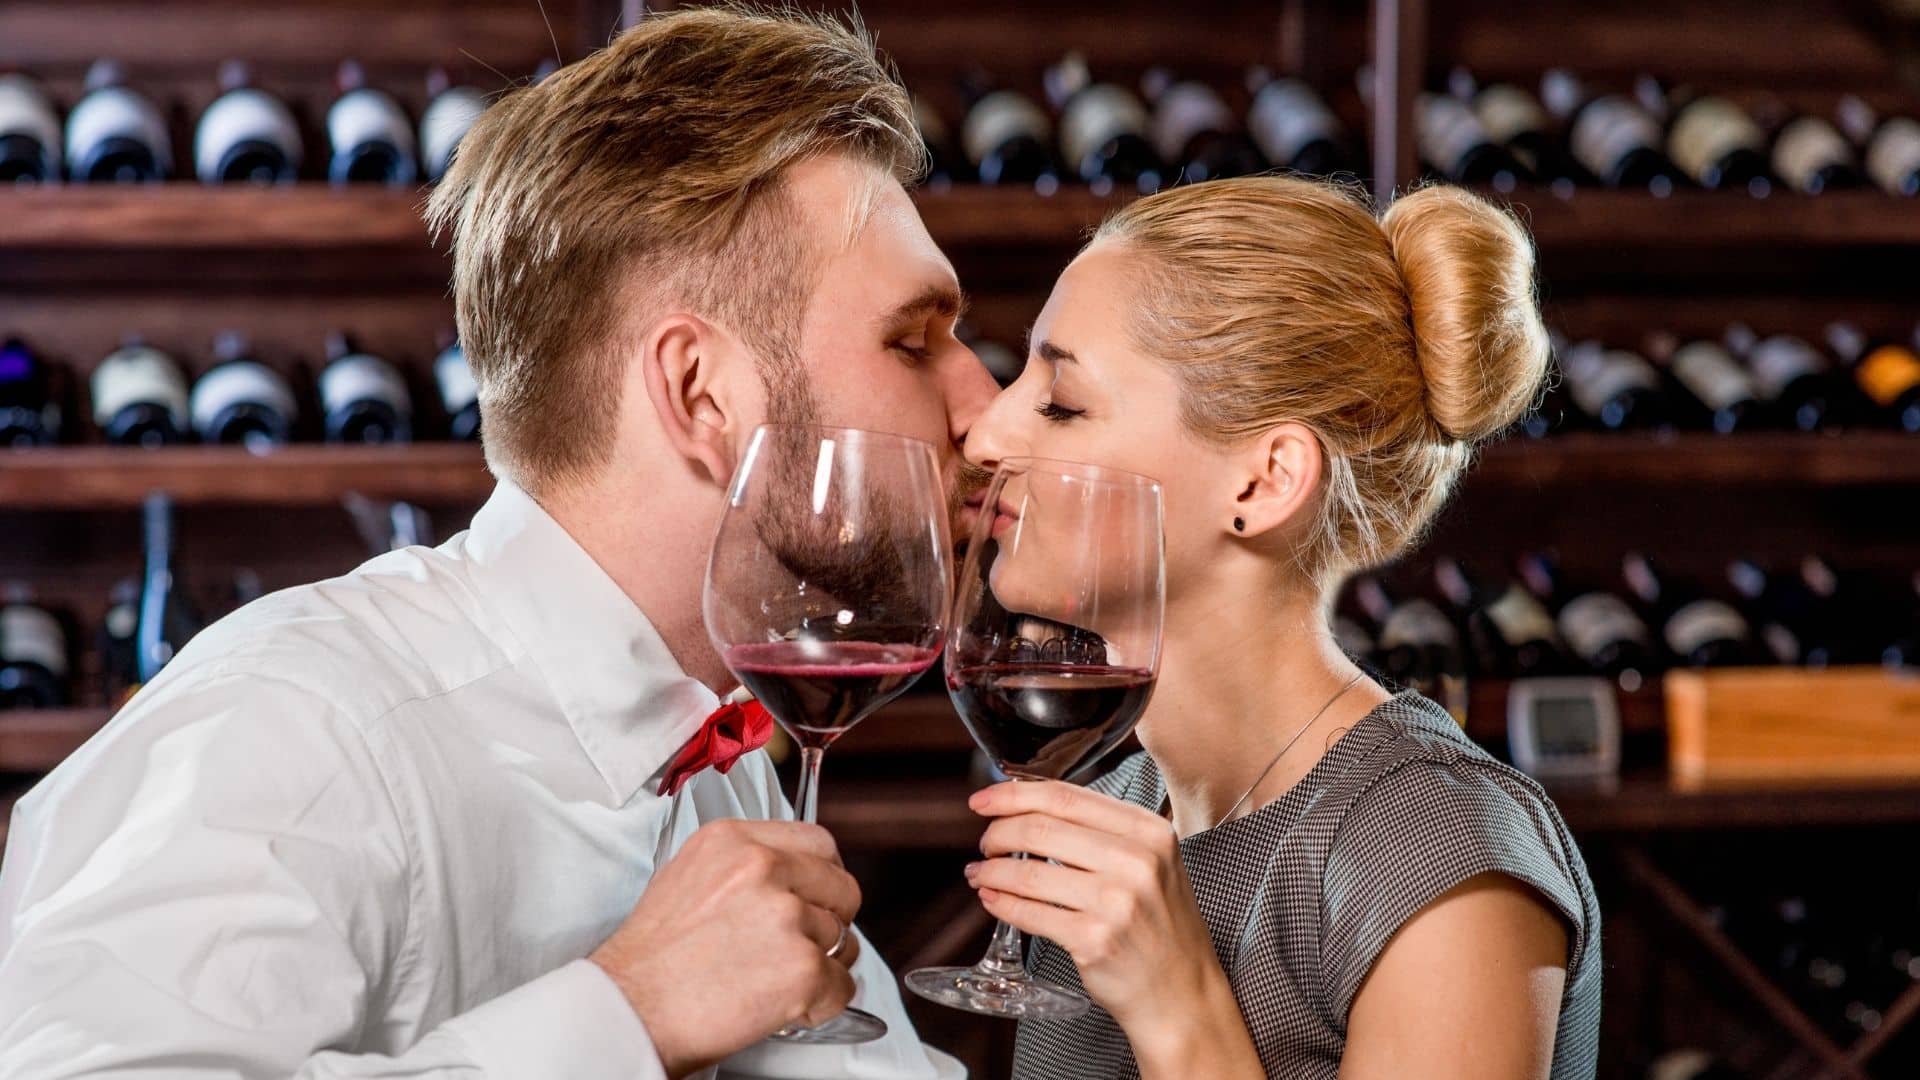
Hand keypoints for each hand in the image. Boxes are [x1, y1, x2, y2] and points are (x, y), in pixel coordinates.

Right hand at [590, 819, 861, 1078]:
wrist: (630, 1011)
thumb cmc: (649, 961)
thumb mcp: (686, 878)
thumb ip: (742, 867)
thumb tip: (787, 881)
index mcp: (734, 841)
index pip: (818, 842)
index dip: (826, 876)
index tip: (821, 896)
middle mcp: (763, 868)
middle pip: (841, 887)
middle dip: (832, 920)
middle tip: (806, 946)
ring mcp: (786, 916)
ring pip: (842, 941)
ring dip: (821, 966)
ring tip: (777, 983)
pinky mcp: (802, 967)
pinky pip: (842, 987)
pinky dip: (822, 1004)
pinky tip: (786, 1008)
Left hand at [967, 780, 1243, 1063]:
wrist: (1181, 992)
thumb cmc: (1157, 923)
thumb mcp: (1150, 862)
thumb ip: (1101, 830)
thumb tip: (1027, 805)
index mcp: (1148, 831)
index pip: (1066, 797)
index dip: (1013, 795)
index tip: (983, 801)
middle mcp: (1137, 861)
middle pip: (1041, 829)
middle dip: (998, 834)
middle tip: (986, 844)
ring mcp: (1117, 903)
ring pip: (1029, 873)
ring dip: (992, 871)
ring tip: (980, 873)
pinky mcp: (1096, 941)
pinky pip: (1031, 914)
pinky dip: (1002, 904)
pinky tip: (992, 899)